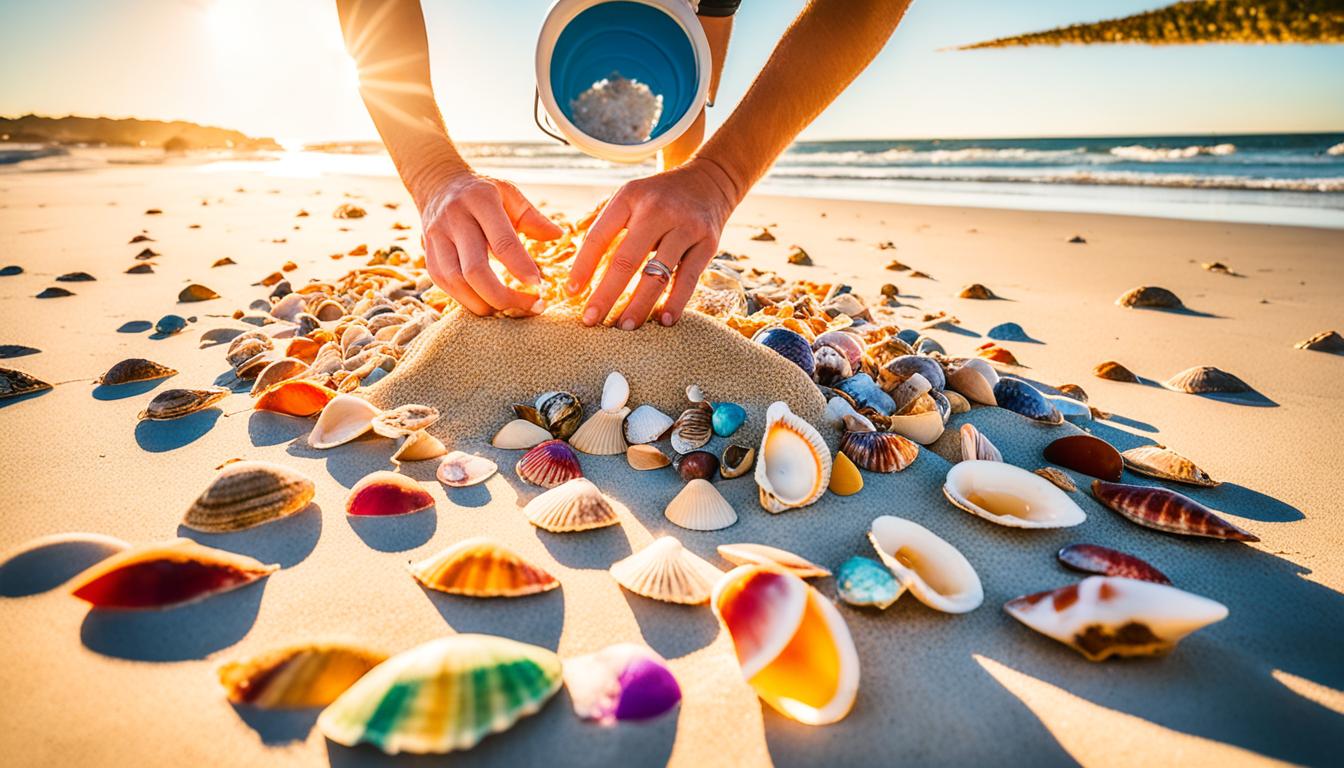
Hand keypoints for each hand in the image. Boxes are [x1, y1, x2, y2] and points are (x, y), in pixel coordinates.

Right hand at [419, 172, 562, 315]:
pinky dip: (469, 301)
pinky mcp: (428, 256)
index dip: (521, 267)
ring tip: (512, 310)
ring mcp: (437, 239)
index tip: (539, 286)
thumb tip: (559, 235)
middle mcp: (455, 220)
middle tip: (531, 306)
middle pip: (475, 270)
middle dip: (503, 296)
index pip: (501, 241)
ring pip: (456, 283)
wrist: (437, 185)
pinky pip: (446, 286)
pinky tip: (491, 304)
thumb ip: (533, 217)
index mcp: (480, 201)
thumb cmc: (482, 193)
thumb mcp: (509, 194)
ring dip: (486, 304)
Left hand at [566, 158, 738, 329]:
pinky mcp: (708, 242)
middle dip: (606, 294)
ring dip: (639, 305)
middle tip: (592, 321)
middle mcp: (658, 210)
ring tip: (624, 326)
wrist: (709, 181)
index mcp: (630, 198)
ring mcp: (685, 226)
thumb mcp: (630, 198)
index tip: (571, 293)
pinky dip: (676, 301)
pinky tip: (664, 320)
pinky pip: (689, 278)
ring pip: (658, 273)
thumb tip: (576, 269)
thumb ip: (605, 226)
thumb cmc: (659, 198)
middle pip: (626, 260)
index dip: (582, 267)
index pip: (599, 236)